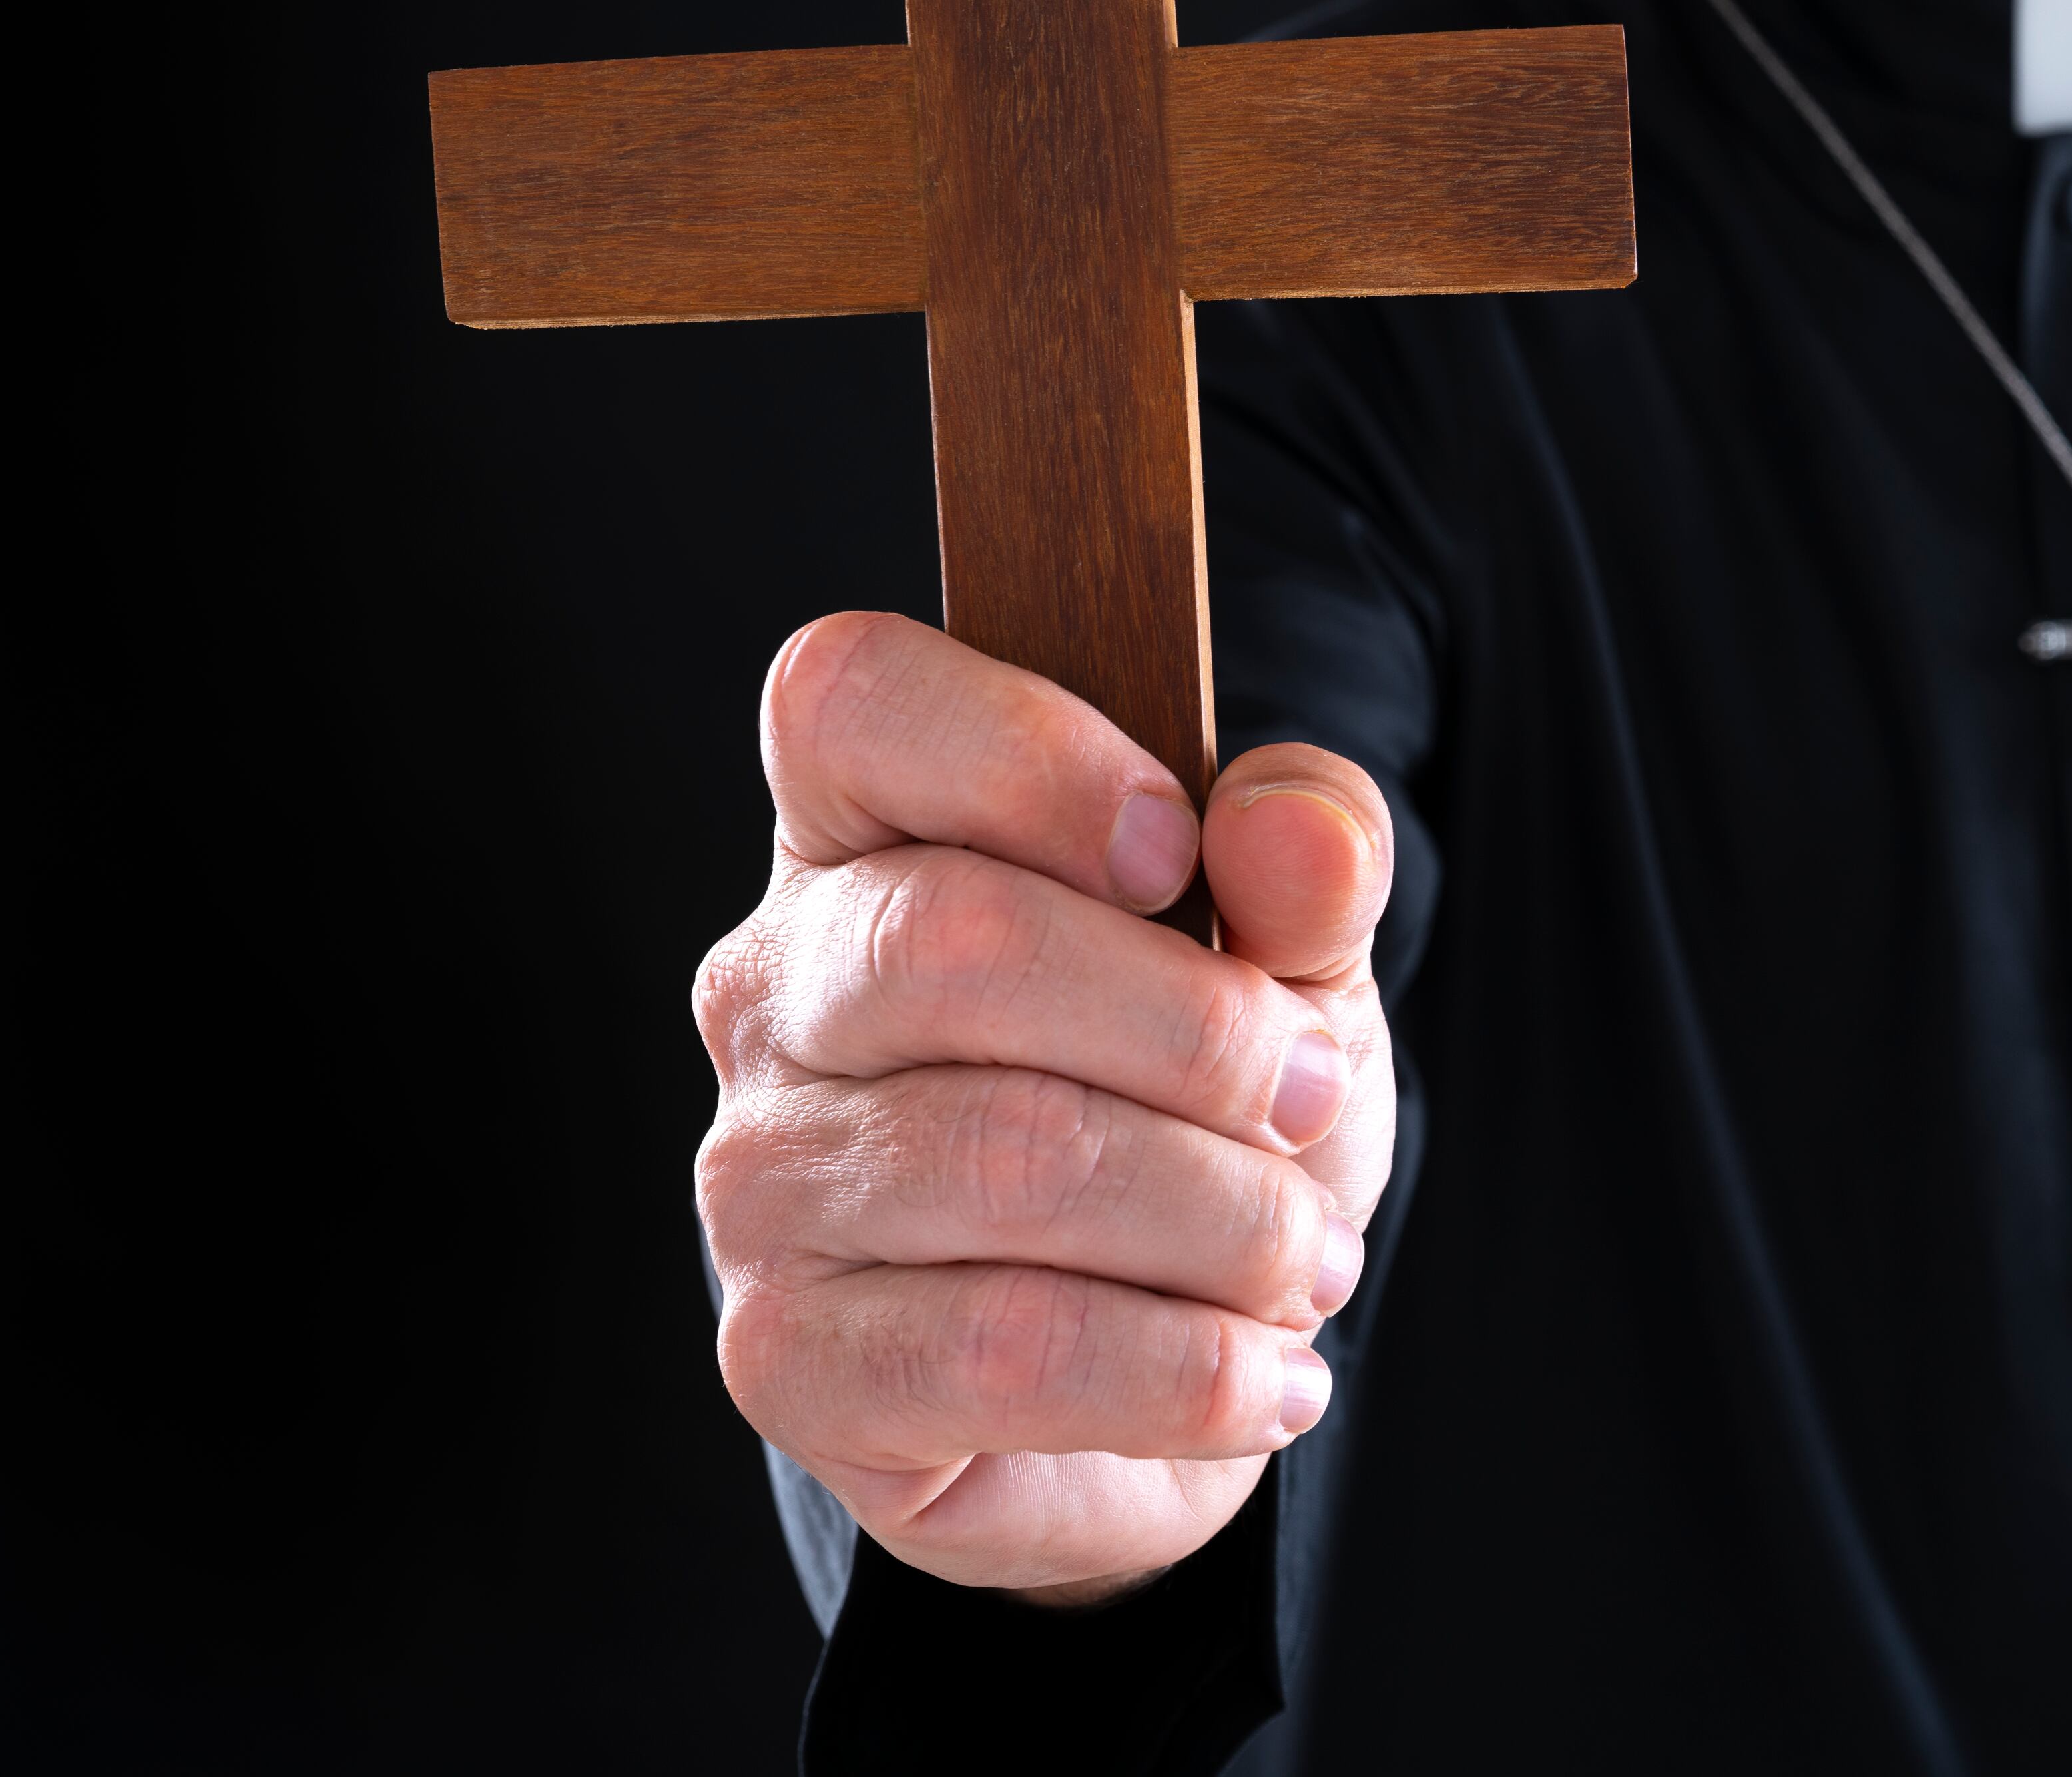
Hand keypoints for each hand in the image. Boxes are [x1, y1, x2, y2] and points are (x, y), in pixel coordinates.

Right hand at [693, 612, 1397, 1602]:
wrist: (1174, 1368)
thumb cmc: (1204, 1117)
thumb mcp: (1295, 963)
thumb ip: (1309, 864)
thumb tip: (1293, 831)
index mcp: (859, 836)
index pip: (847, 700)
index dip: (1025, 751)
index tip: (1177, 852)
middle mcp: (770, 993)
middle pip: (954, 938)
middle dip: (1197, 1029)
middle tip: (1314, 1098)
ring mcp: (757, 1182)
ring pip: (1009, 1154)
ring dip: (1224, 1217)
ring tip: (1303, 1256)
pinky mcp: (789, 1363)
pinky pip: (1004, 1349)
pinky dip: (1185, 1367)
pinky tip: (1267, 1372)